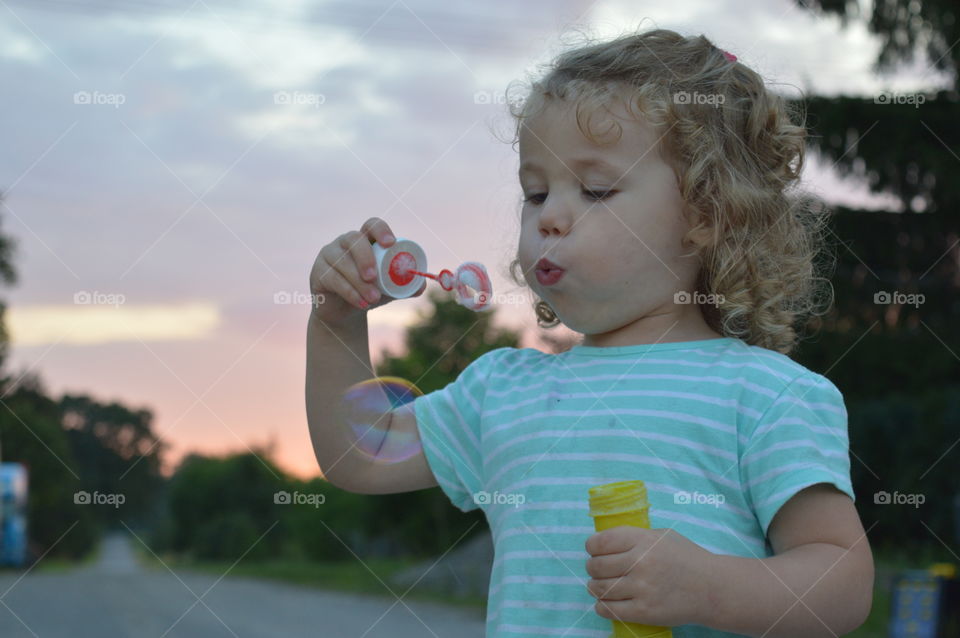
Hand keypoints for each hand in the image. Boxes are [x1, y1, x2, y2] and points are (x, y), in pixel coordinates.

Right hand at [309, 217, 425, 324]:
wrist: (344, 313)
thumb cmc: (370, 292)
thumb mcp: (390, 290)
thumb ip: (406, 286)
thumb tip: (422, 285)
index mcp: (365, 240)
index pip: (372, 225)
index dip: (381, 230)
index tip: (390, 244)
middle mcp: (345, 243)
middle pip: (353, 240)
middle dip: (365, 257)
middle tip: (375, 277)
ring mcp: (329, 255)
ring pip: (342, 263)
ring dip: (359, 282)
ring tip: (373, 299)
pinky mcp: (318, 272)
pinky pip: (333, 279)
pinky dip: (350, 292)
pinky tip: (361, 303)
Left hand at [584, 526, 717, 626]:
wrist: (712, 588)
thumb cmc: (686, 558)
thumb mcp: (661, 536)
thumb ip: (635, 537)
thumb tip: (605, 542)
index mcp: (643, 540)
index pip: (600, 542)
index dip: (591, 546)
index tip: (594, 550)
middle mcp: (640, 562)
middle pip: (596, 566)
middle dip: (592, 568)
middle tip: (596, 570)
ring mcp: (642, 588)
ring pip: (599, 588)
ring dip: (594, 587)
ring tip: (599, 586)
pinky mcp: (645, 611)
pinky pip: (610, 610)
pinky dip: (601, 607)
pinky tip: (604, 603)